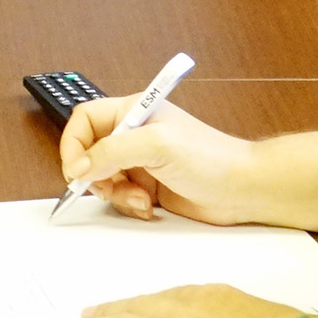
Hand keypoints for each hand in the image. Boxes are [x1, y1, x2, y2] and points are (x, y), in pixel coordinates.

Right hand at [57, 99, 259, 223]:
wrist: (243, 189)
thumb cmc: (212, 158)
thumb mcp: (158, 145)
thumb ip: (113, 150)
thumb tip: (81, 165)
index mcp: (134, 112)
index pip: (85, 119)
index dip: (74, 143)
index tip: (76, 169)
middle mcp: (134, 135)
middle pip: (90, 153)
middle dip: (94, 174)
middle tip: (106, 187)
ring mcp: (141, 162)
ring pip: (103, 179)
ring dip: (115, 193)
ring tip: (140, 197)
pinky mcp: (148, 186)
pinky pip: (121, 197)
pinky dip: (129, 204)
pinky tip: (149, 205)